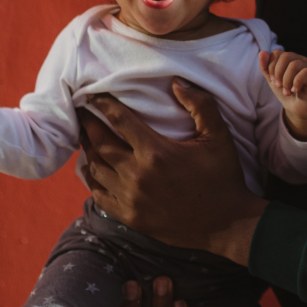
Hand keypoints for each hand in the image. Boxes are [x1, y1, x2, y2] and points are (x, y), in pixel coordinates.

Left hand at [78, 78, 266, 264]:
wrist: (225, 223)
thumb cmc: (222, 175)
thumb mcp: (218, 135)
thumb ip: (200, 105)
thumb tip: (176, 83)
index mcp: (156, 152)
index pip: (120, 121)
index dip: (104, 105)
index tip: (93, 95)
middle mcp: (138, 175)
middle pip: (100, 144)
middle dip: (88, 125)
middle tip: (81, 113)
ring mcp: (131, 199)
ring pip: (96, 170)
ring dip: (88, 151)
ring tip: (85, 138)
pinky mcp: (131, 217)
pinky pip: (100, 196)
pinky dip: (92, 180)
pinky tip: (93, 170)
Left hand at [258, 49, 306, 139]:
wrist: (298, 109)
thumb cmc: (287, 93)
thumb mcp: (273, 81)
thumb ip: (266, 67)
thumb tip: (262, 52)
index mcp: (290, 59)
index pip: (278, 53)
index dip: (272, 66)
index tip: (273, 80)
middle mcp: (301, 59)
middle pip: (286, 56)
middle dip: (278, 73)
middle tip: (279, 86)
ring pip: (294, 65)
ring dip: (287, 81)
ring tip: (287, 91)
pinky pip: (305, 72)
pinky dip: (296, 83)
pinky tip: (296, 90)